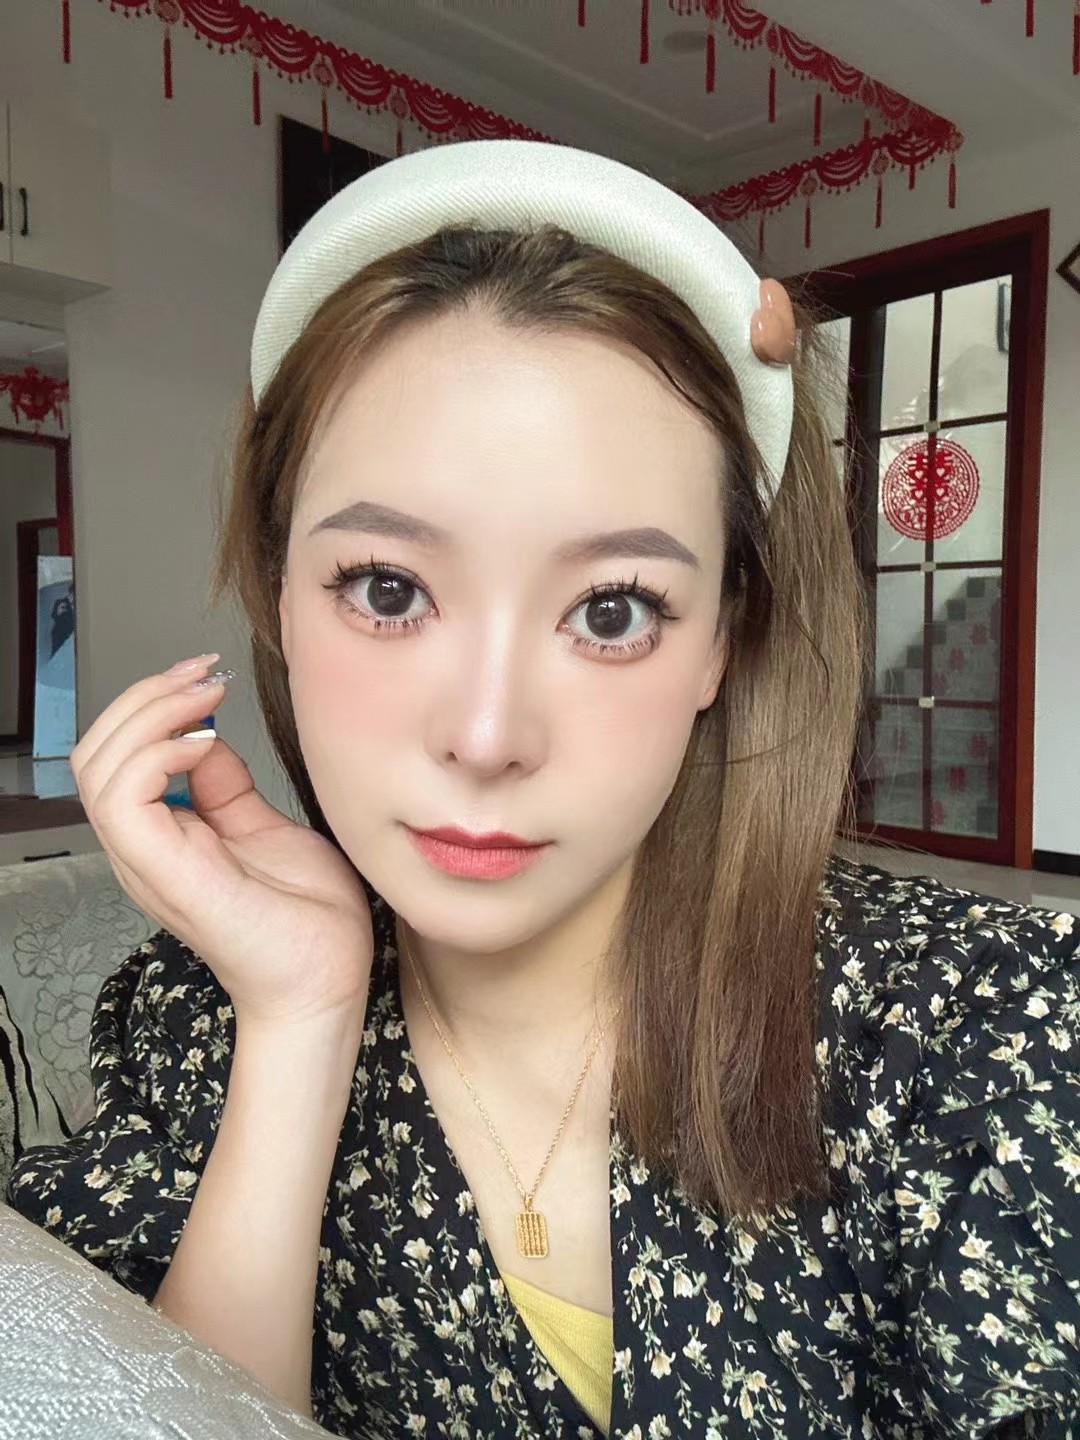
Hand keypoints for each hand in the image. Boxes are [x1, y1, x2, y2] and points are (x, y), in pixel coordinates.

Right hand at [71, 656, 373, 1027]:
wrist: (327, 984)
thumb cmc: (306, 919)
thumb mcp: (262, 826)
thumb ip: (225, 784)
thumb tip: (204, 734)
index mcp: (164, 835)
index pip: (116, 756)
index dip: (151, 705)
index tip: (209, 678)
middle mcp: (145, 847)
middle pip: (95, 753)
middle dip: (143, 697)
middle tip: (202, 676)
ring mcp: (150, 861)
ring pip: (96, 768)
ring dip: (149, 716)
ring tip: (204, 702)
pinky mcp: (167, 872)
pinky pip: (122, 798)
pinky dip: (157, 754)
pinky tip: (204, 744)